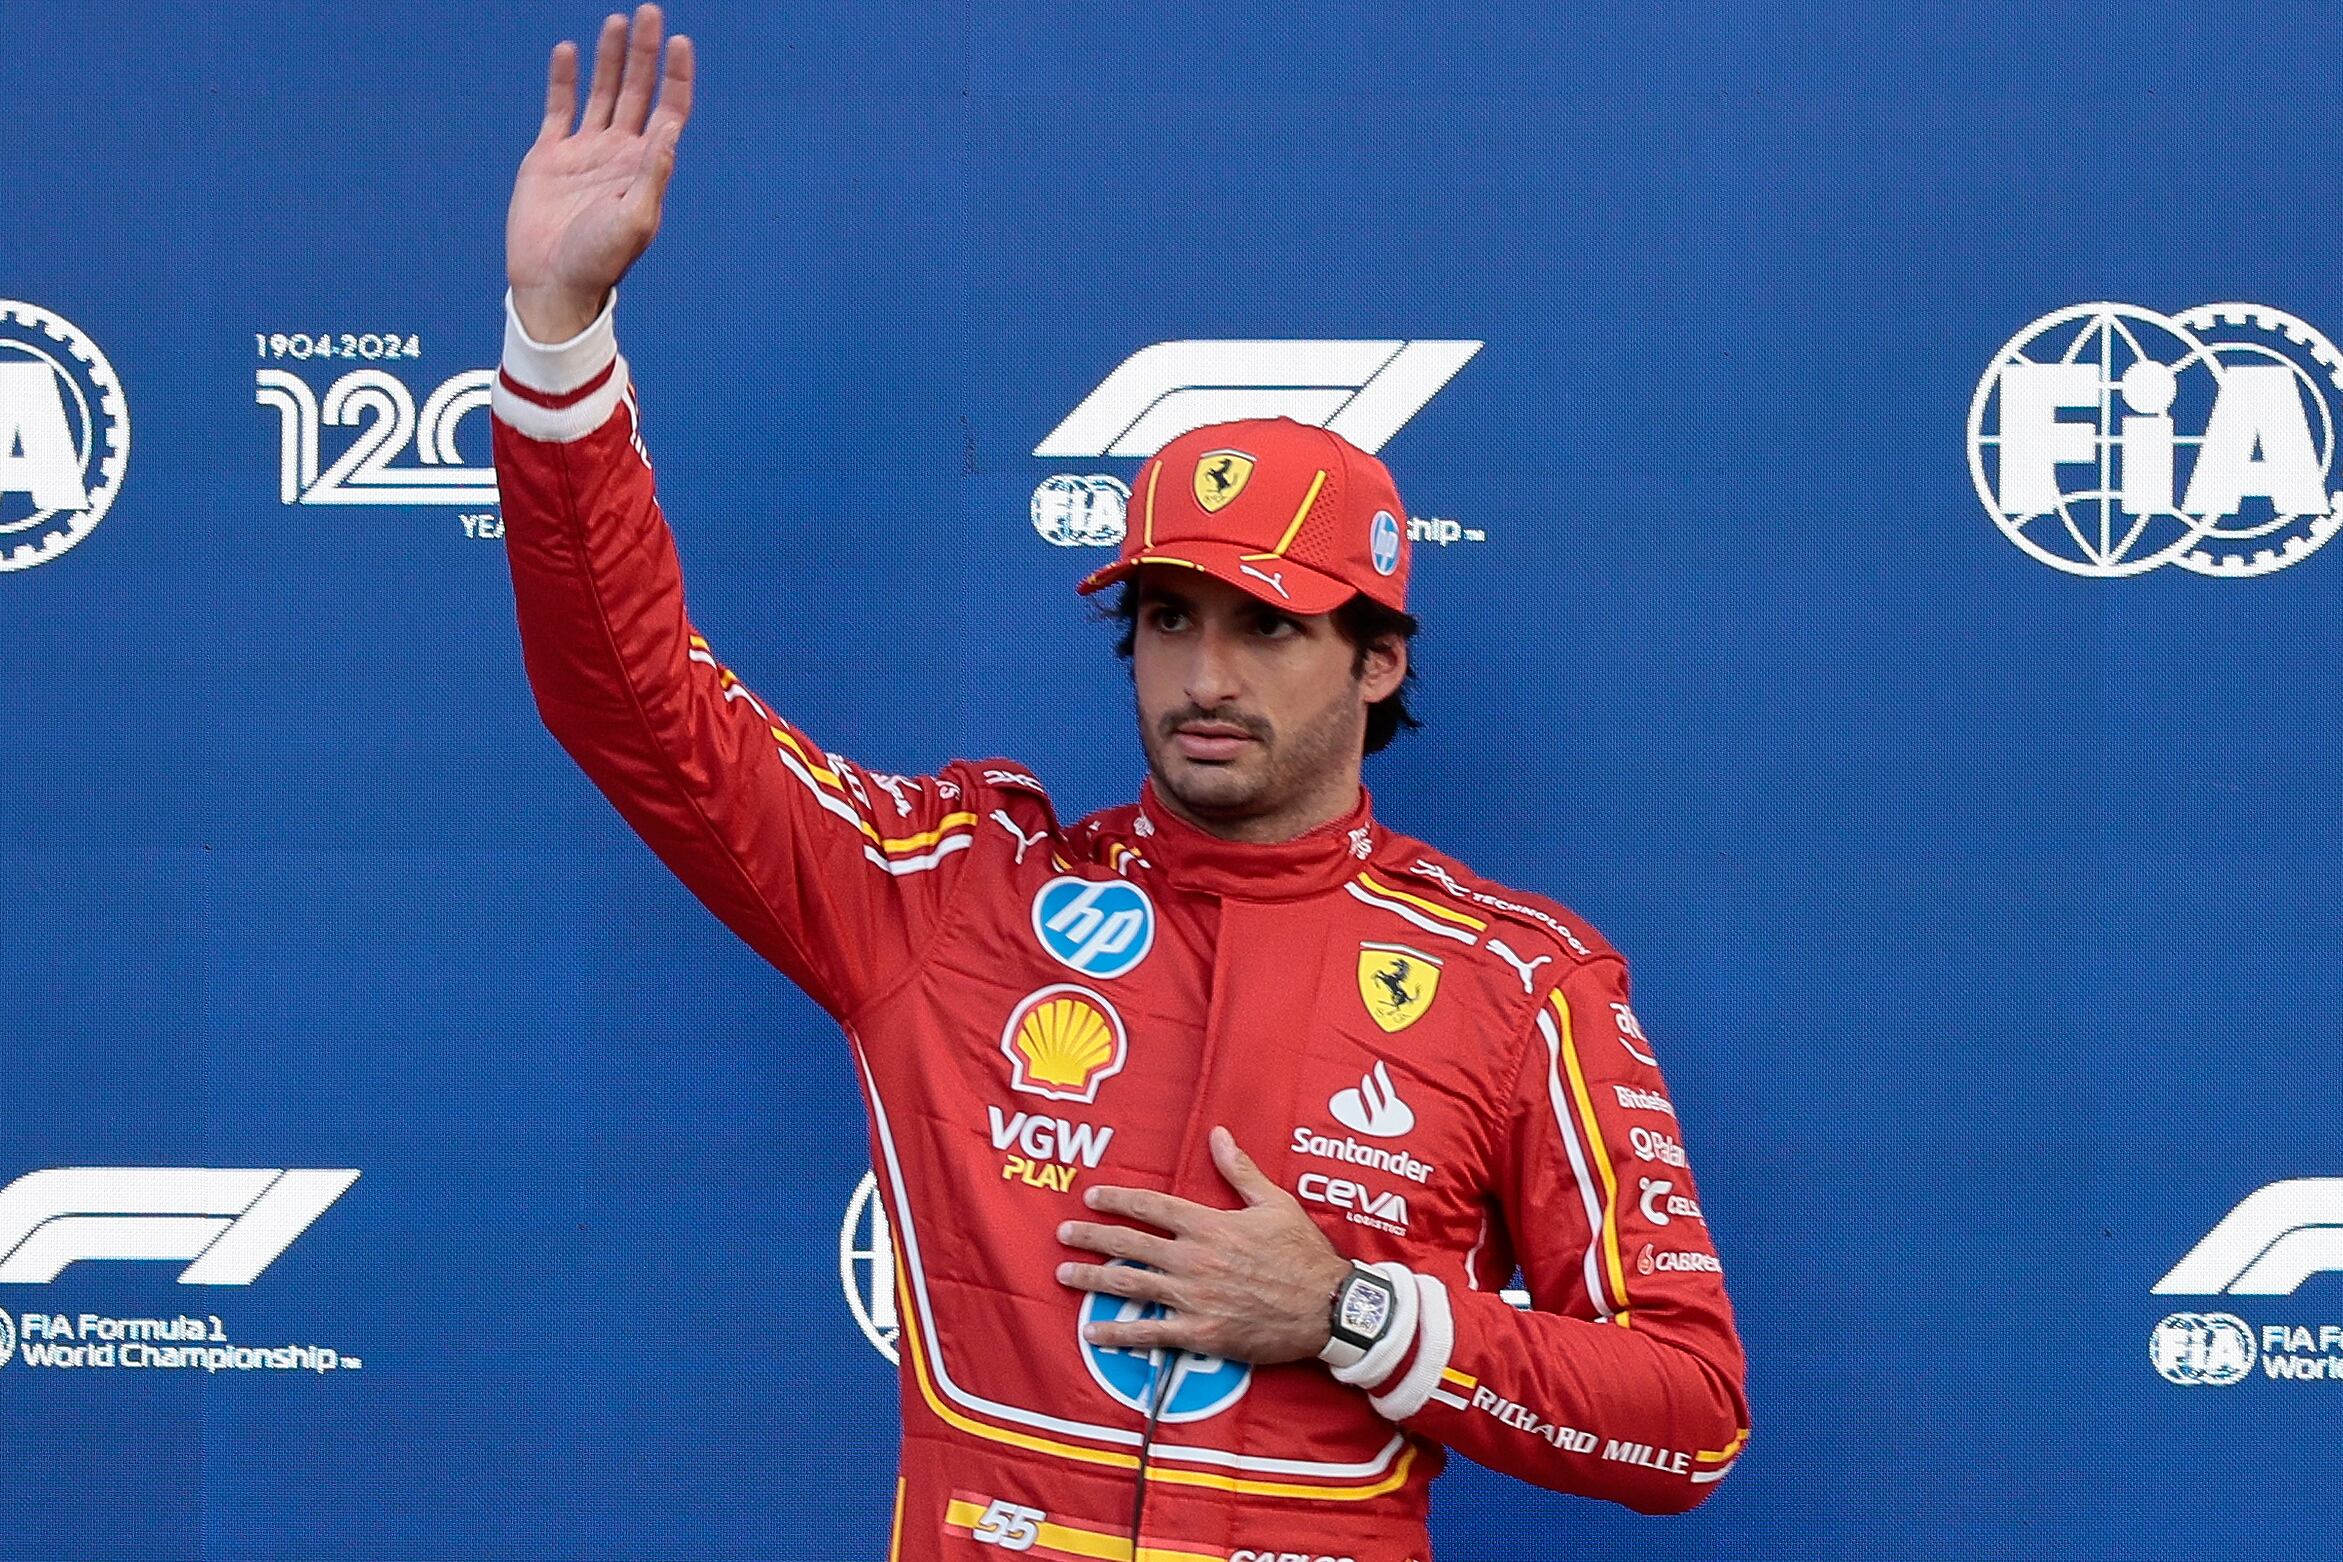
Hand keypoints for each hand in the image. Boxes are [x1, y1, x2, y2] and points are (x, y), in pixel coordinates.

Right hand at [506, 5, 694, 340]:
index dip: (676, 77)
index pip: (668, 110)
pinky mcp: (549, 156)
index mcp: (645, 167)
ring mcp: (584, 152)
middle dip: (645, 53)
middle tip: (650, 12)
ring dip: (610, 58)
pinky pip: (559, 109)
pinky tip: (570, 52)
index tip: (679, 43)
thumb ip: (653, 174)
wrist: (553, 283)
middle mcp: (618, 154)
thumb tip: (671, 129)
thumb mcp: (635, 220)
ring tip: (617, 22)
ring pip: (601, 93)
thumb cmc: (600, 261)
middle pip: (636, 91)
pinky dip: (564, 80)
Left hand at [1057, 1126, 1352, 1364]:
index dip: (1117, 1200)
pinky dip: (1117, 1332)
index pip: (1151, 1206)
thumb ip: (1240, 1170)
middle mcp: (1193, 1259)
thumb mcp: (1276, 1202)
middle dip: (1091, 1237)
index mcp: (1209, 1224)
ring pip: (1131, 1284)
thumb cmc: (1303, 1254)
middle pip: (1130, 1243)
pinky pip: (1150, 1333)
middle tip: (1063, 1234)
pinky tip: (1091, 1330)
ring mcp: (1193, 1298)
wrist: (1327, 1308)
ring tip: (1064, 1273)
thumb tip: (1218, 1135)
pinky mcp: (1200, 1333)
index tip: (1091, 1197)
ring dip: (1092, 1278)